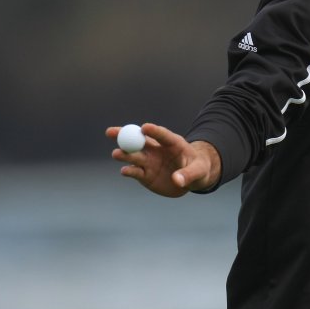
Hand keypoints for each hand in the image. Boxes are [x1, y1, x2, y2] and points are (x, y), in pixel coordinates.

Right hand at [106, 123, 220, 196]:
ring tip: (117, 154)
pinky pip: (134, 172)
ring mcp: (149, 162)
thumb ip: (188, 175)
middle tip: (111, 132)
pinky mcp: (144, 175)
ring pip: (133, 155)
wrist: (192, 179)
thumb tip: (177, 180)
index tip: (144, 127)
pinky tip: (125, 171)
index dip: (152, 131)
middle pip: (138, 140)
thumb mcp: (198, 171)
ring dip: (124, 154)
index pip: (161, 134)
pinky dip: (129, 171)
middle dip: (124, 135)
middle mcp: (156, 149)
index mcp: (172, 142)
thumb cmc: (198, 168)